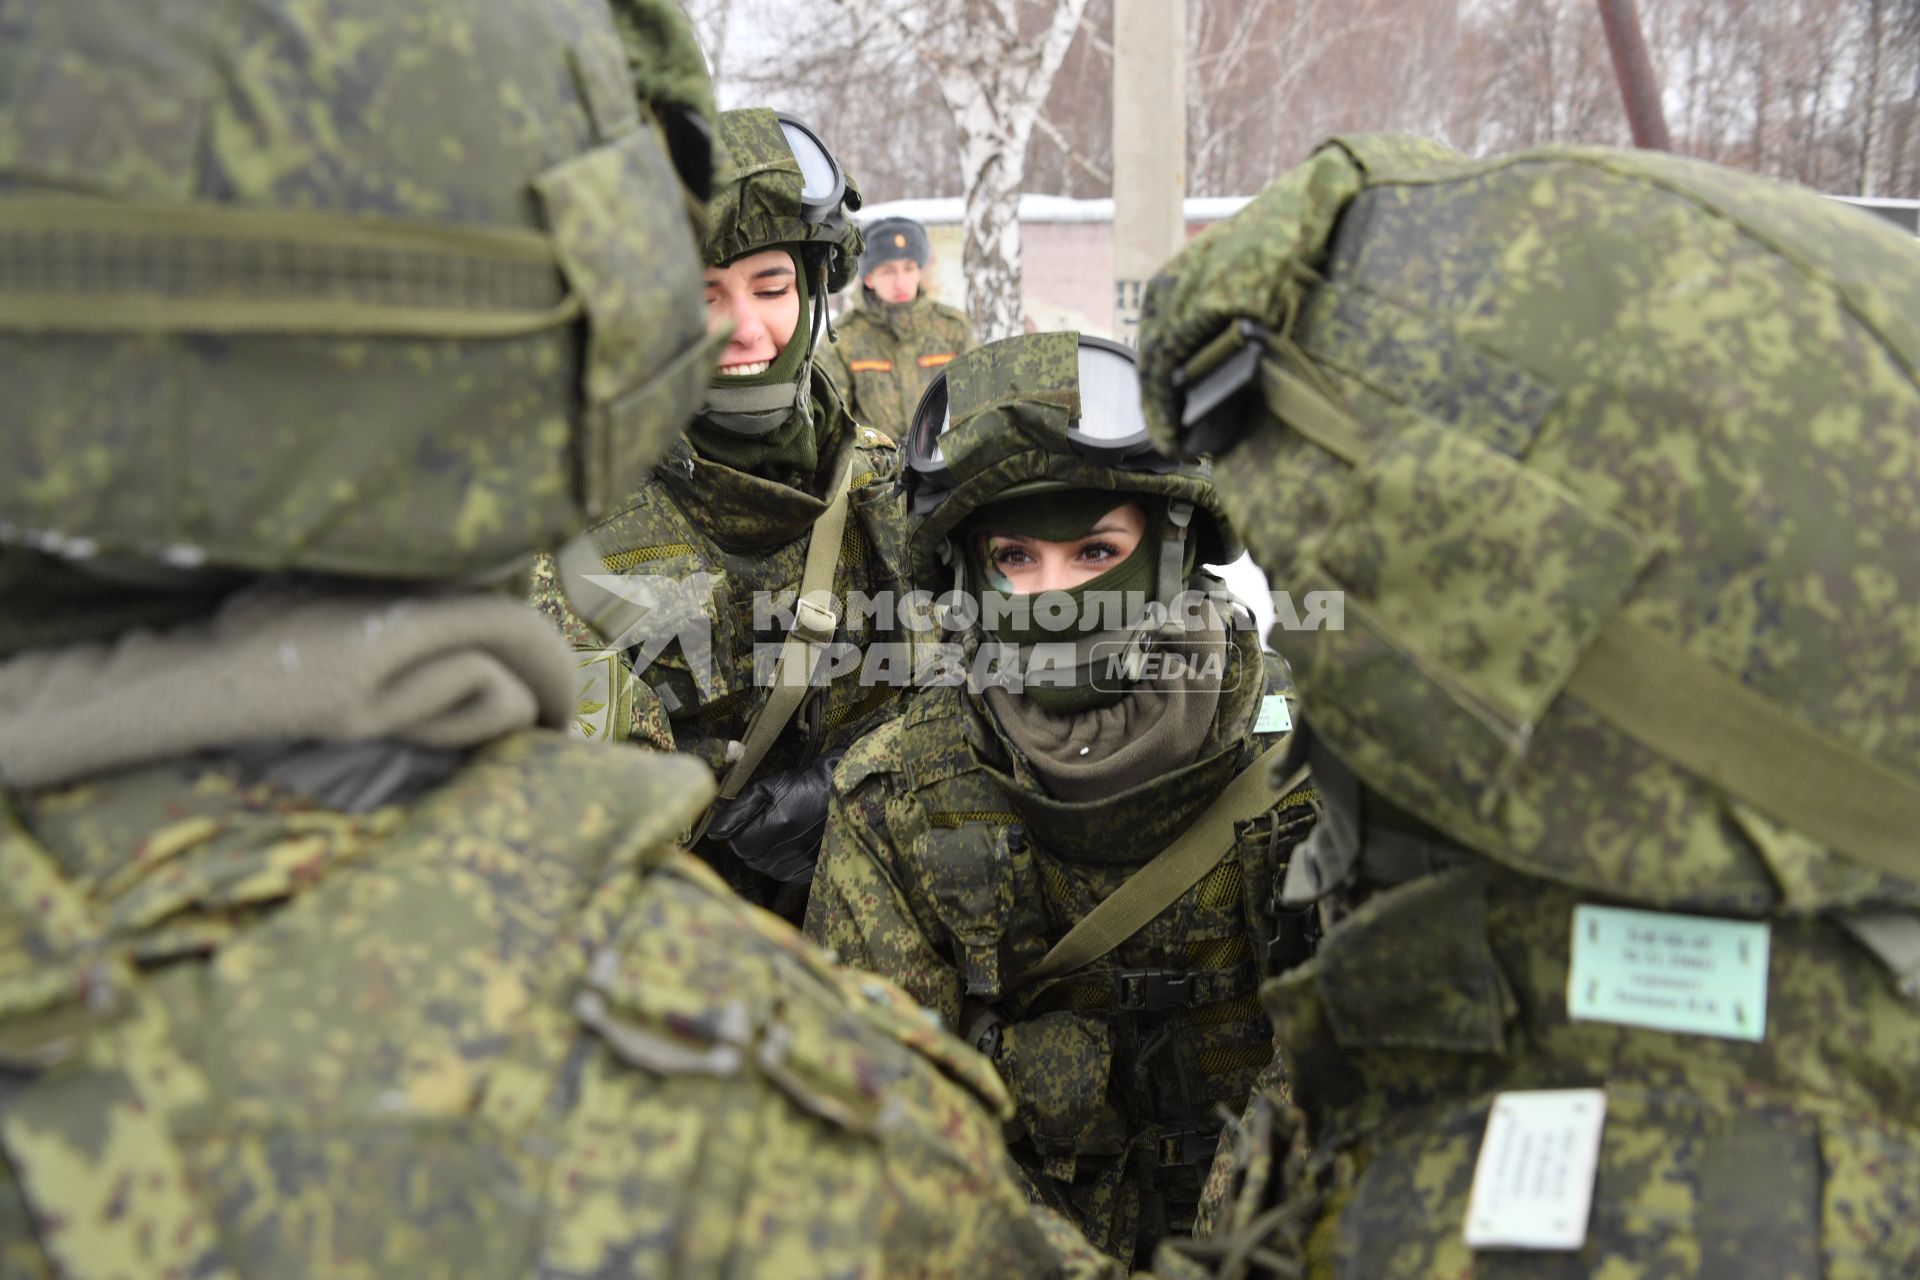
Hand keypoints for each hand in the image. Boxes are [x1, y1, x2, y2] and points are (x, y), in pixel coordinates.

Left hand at [704, 749, 845, 882]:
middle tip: (761, 827)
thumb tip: (714, 833)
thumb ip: (738, 810)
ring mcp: (805, 860)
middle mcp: (790, 847)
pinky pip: (789, 874)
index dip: (739, 833)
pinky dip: (783, 864)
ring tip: (775, 837)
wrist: (840, 792)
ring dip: (766, 856)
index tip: (747, 821)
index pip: (740, 844)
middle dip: (751, 845)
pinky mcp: (815, 867)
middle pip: (753, 859)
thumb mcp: (767, 788)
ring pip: (769, 870)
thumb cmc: (802, 785)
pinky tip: (788, 848)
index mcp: (776, 825)